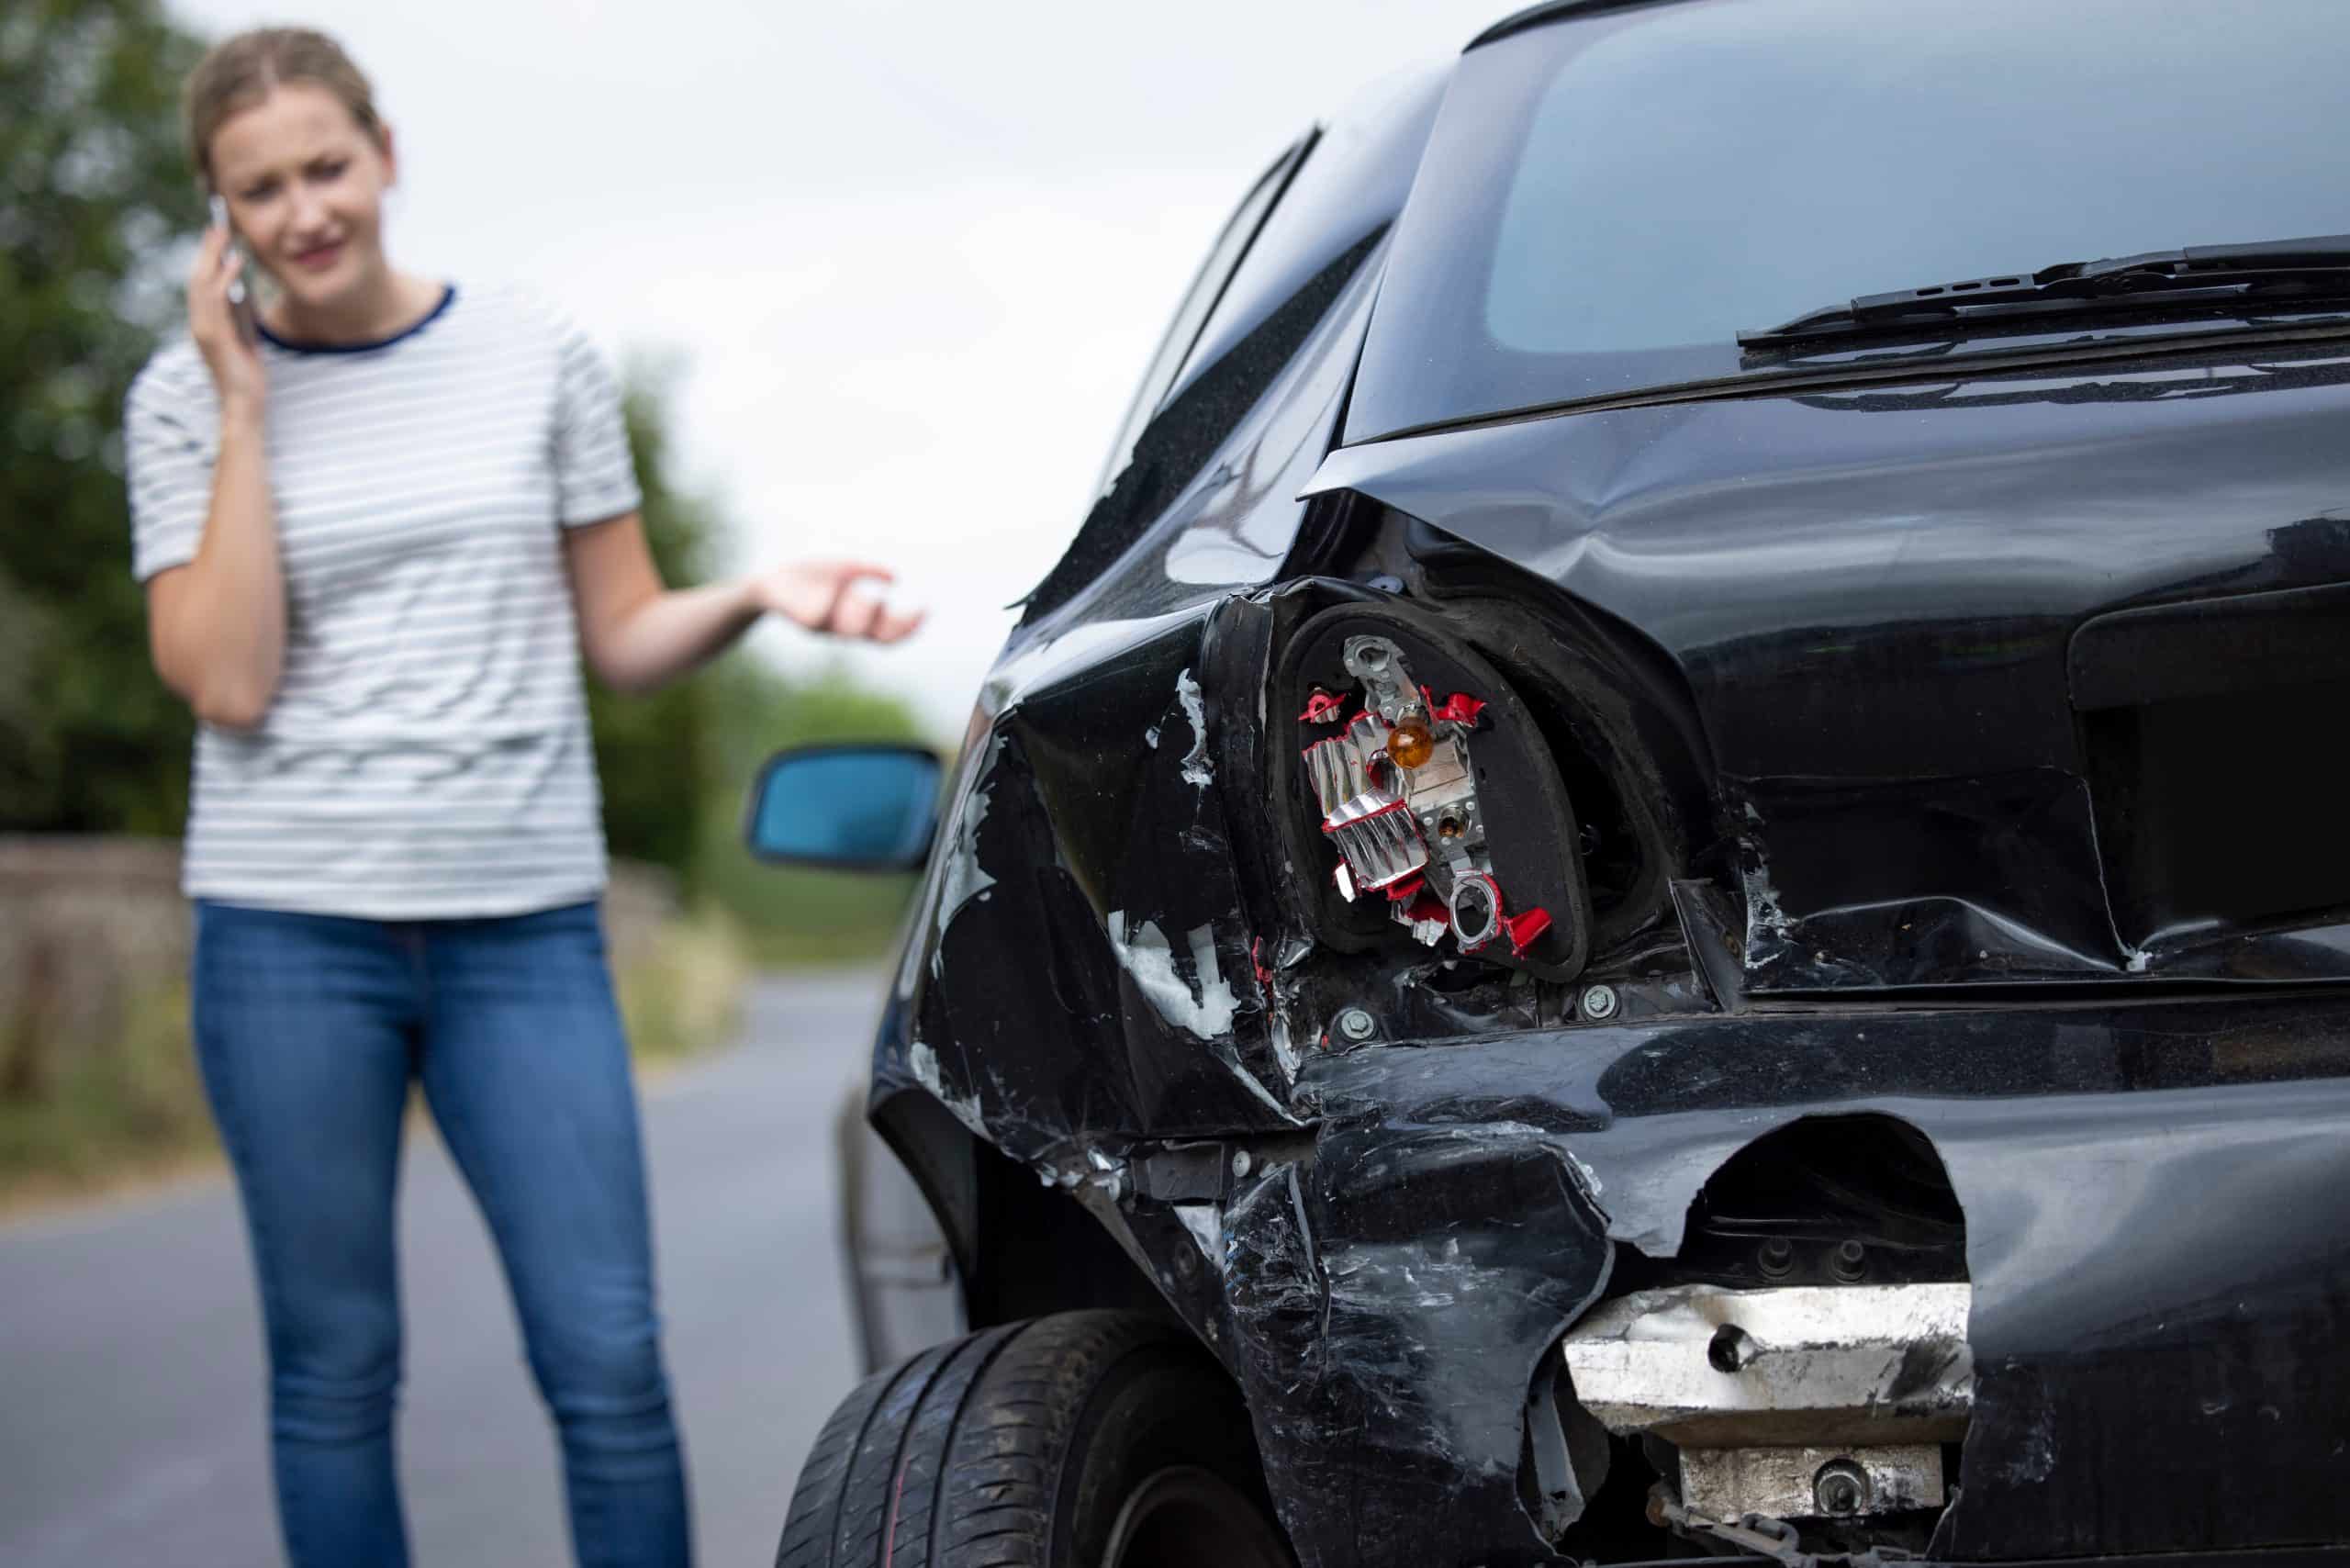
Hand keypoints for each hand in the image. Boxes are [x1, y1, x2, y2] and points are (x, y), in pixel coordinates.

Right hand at [189, 225, 265, 412]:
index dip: (207, 257)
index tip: (217, 235)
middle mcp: (197, 322)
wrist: (245, 402)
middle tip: (218, 225)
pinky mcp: (212, 336)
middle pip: (197, 277)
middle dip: (207, 250)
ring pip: (201, 283)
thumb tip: (242, 282)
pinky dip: (224, 277)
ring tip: (224, 233)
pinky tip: (236, 261)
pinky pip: (216, 299)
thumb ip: (239, 310)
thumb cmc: (246, 370)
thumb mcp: (245, 332)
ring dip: (212, 256)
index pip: (201, 282)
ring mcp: (201, 328)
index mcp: (204, 321)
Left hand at [747, 560, 923, 642]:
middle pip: (878, 636)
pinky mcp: (805, 622)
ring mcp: (826, 627)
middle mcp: (846, 627)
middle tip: (897, 604)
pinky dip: (830, 599)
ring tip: (855, 592)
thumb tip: (895, 577)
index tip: (926, 608)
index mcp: (859, 618)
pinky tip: (830, 589)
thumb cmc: (811, 573)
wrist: (771, 579)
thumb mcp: (845, 566)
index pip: (890, 632)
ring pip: (852, 627)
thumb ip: (868, 570)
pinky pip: (822, 614)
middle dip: (893, 622)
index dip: (910, 625)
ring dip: (860, 608)